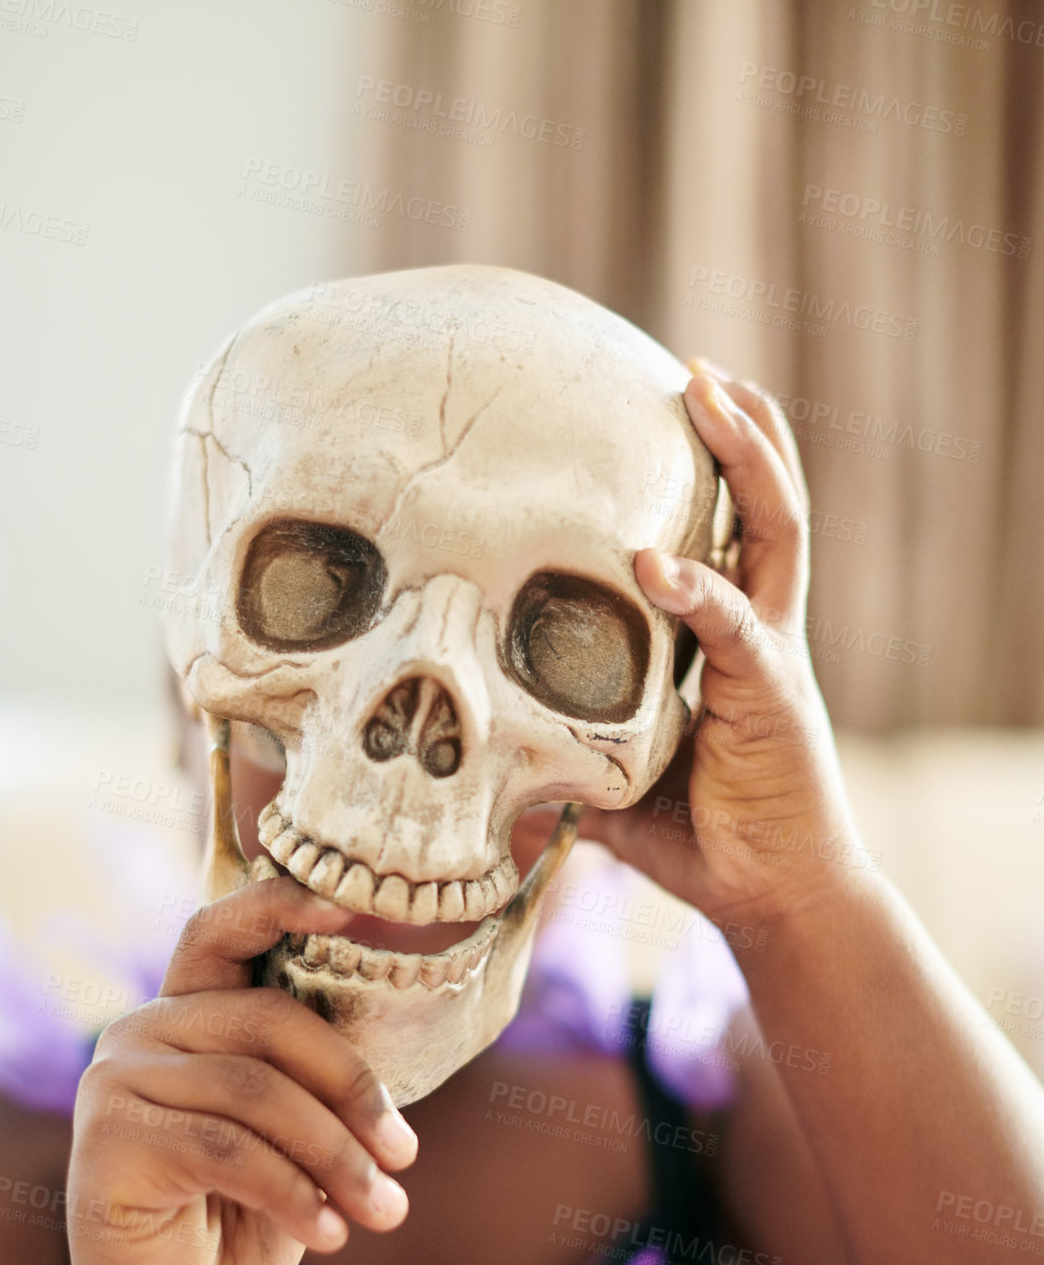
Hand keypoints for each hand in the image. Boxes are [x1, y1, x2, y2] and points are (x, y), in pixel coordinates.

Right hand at [65, 877, 417, 1264]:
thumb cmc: (247, 1218)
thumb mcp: (297, 1132)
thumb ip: (316, 1073)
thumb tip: (406, 1026)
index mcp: (188, 1010)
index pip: (224, 934)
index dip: (279, 904)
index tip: (351, 902)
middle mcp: (142, 1028)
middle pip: (269, 1021)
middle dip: (352, 1091)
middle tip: (405, 1158)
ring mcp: (115, 1077)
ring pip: (258, 1093)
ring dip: (337, 1157)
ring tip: (383, 1211)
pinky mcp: (108, 1138)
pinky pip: (229, 1149)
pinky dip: (294, 1193)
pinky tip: (327, 1233)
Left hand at [572, 362, 863, 927]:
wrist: (771, 896)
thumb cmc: (701, 834)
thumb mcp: (619, 774)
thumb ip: (568, 746)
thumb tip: (489, 751)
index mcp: (728, 639)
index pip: (730, 531)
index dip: (713, 467)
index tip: (669, 407)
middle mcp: (760, 630)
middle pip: (767, 505)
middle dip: (738, 431)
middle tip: (697, 368)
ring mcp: (772, 656)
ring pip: (774, 533)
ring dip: (743, 459)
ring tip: (708, 394)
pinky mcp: (772, 698)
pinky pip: (733, 630)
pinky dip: (696, 590)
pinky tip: (652, 561)